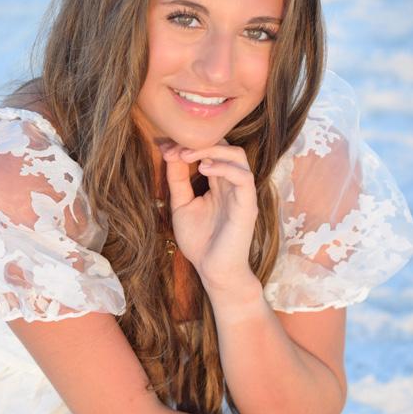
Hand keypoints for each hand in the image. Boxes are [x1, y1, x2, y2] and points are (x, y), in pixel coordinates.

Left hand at [160, 139, 257, 286]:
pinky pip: (243, 177)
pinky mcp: (247, 205)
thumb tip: (170, 152)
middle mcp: (232, 184)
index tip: (165, 147)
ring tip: (188, 155)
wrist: (213, 271)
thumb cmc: (199, 241)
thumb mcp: (181, 205)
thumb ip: (177, 180)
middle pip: (226, 147)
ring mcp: (241, 193)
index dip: (189, 144)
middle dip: (200, 142)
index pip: (211, 151)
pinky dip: (224, 167)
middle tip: (176, 149)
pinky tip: (204, 169)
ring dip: (212, 150)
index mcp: (218, 183)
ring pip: (237, 156)